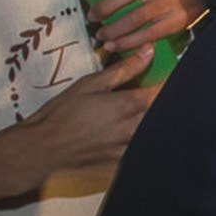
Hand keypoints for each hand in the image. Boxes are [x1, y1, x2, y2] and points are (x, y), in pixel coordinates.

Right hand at [0, 48, 158, 215]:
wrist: (42, 149)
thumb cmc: (62, 113)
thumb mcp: (90, 83)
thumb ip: (124, 68)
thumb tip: (149, 51)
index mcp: (128, 105)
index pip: (164, 90)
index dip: (172, 81)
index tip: (173, 74)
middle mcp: (134, 129)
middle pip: (165, 113)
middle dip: (167, 101)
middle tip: (160, 92)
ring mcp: (130, 149)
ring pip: (156, 133)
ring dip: (158, 122)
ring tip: (146, 114)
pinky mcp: (122, 164)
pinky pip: (144, 152)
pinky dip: (147, 142)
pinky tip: (139, 135)